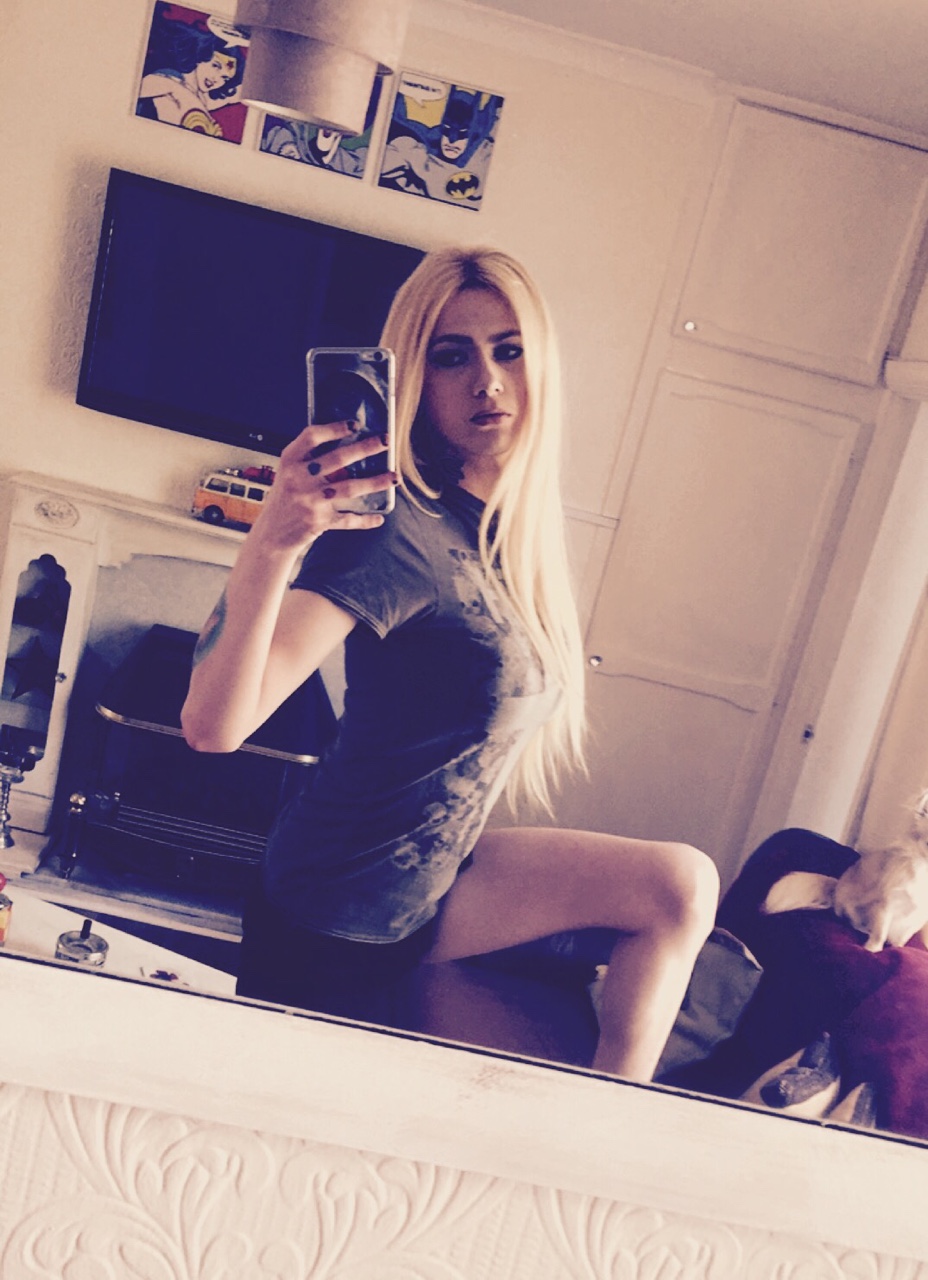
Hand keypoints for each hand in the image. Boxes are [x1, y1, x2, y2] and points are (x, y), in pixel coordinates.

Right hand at [253, 421, 394, 551]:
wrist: (271, 534)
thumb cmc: (284, 499)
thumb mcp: (288, 473)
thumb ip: (309, 460)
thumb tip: (347, 444)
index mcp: (290, 461)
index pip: (312, 436)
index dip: (334, 428)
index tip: (356, 424)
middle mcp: (299, 479)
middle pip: (338, 459)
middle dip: (366, 448)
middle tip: (386, 441)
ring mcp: (310, 500)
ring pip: (350, 488)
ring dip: (376, 482)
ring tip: (394, 477)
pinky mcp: (319, 521)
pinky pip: (348, 519)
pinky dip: (365, 520)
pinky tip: (379, 518)